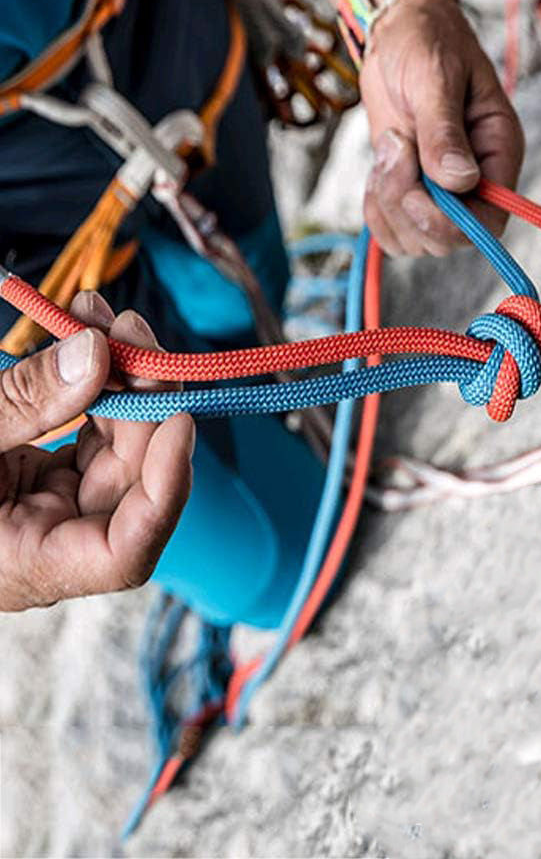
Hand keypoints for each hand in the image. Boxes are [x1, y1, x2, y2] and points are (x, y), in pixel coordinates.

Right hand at [0, 292, 194, 611]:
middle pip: (132, 481)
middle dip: (142, 400)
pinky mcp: (38, 477)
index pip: (126, 552)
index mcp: (25, 565)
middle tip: (127, 329)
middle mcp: (48, 543)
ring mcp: (47, 508)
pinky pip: (86, 433)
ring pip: (116, 449)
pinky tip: (85, 335)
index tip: (180, 417)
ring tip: (102, 315)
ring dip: (120, 381)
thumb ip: (21, 404)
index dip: (167, 489)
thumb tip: (95, 354)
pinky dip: (91, 387)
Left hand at [360, 0, 524, 256]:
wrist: (396, 32)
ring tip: (389, 147)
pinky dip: (376, 210)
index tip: (417, 193)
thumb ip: (444, 130)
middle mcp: (476, 181)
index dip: (454, 224)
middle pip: (450, 239)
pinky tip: (378, 168)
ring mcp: (442, 191)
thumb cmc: (426, 42)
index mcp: (498, 153)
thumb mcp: (437, 78)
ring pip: (417, 240)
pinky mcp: (411, 191)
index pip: (491, 221)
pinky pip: (393, 231)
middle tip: (395, 148)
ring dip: (389, 204)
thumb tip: (460, 180)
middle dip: (410, 207)